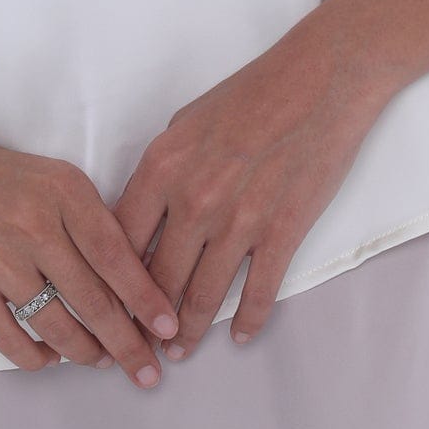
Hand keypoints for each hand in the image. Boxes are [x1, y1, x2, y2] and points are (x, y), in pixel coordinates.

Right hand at [0, 105, 183, 385]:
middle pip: (93, 299)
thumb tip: (132, 282)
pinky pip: (11, 339)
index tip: (168, 328)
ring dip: (85, 352)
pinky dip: (37, 357)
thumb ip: (90, 221)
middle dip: (127, 342)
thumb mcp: (52, 180)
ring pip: (56, 324)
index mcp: (64, 192)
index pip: (117, 256)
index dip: (146, 298)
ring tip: (102, 361)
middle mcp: (34, 224)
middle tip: (147, 370)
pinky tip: (51, 357)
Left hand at [111, 23, 391, 358]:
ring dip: (189, 330)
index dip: (111, 282)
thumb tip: (145, 218)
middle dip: (145, 320)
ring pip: (202, 295)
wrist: (319, 80)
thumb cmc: (252, 93)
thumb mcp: (186, 123)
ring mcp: (238, 220)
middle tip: (140, 342)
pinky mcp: (281, 231)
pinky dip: (248, 320)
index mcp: (162, 168)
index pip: (121, 242)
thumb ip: (162, 173)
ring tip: (181, 349)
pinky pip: (257, 291)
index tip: (109, 305)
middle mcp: (193, 200)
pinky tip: (241, 335)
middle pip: (157, 279)